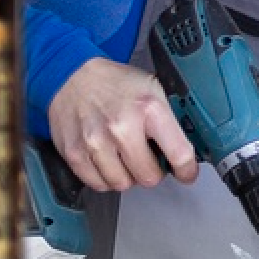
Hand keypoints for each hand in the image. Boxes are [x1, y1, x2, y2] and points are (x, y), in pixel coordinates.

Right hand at [47, 57, 197, 193]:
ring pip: (122, 184)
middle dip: (153, 172)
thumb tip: (186, 151)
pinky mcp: (74, 152)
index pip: (179, 154)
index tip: (186, 173)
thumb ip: (170, 121)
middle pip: (149, 176)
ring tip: (126, 159)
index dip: (187, 170)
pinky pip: (97, 183)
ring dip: (127, 176)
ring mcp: (96, 142)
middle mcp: (122, 127)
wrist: (72, 74)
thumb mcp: (153, 90)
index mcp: (149, 109)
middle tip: (149, 161)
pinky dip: (105, 178)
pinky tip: (108, 163)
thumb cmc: (115, 83)